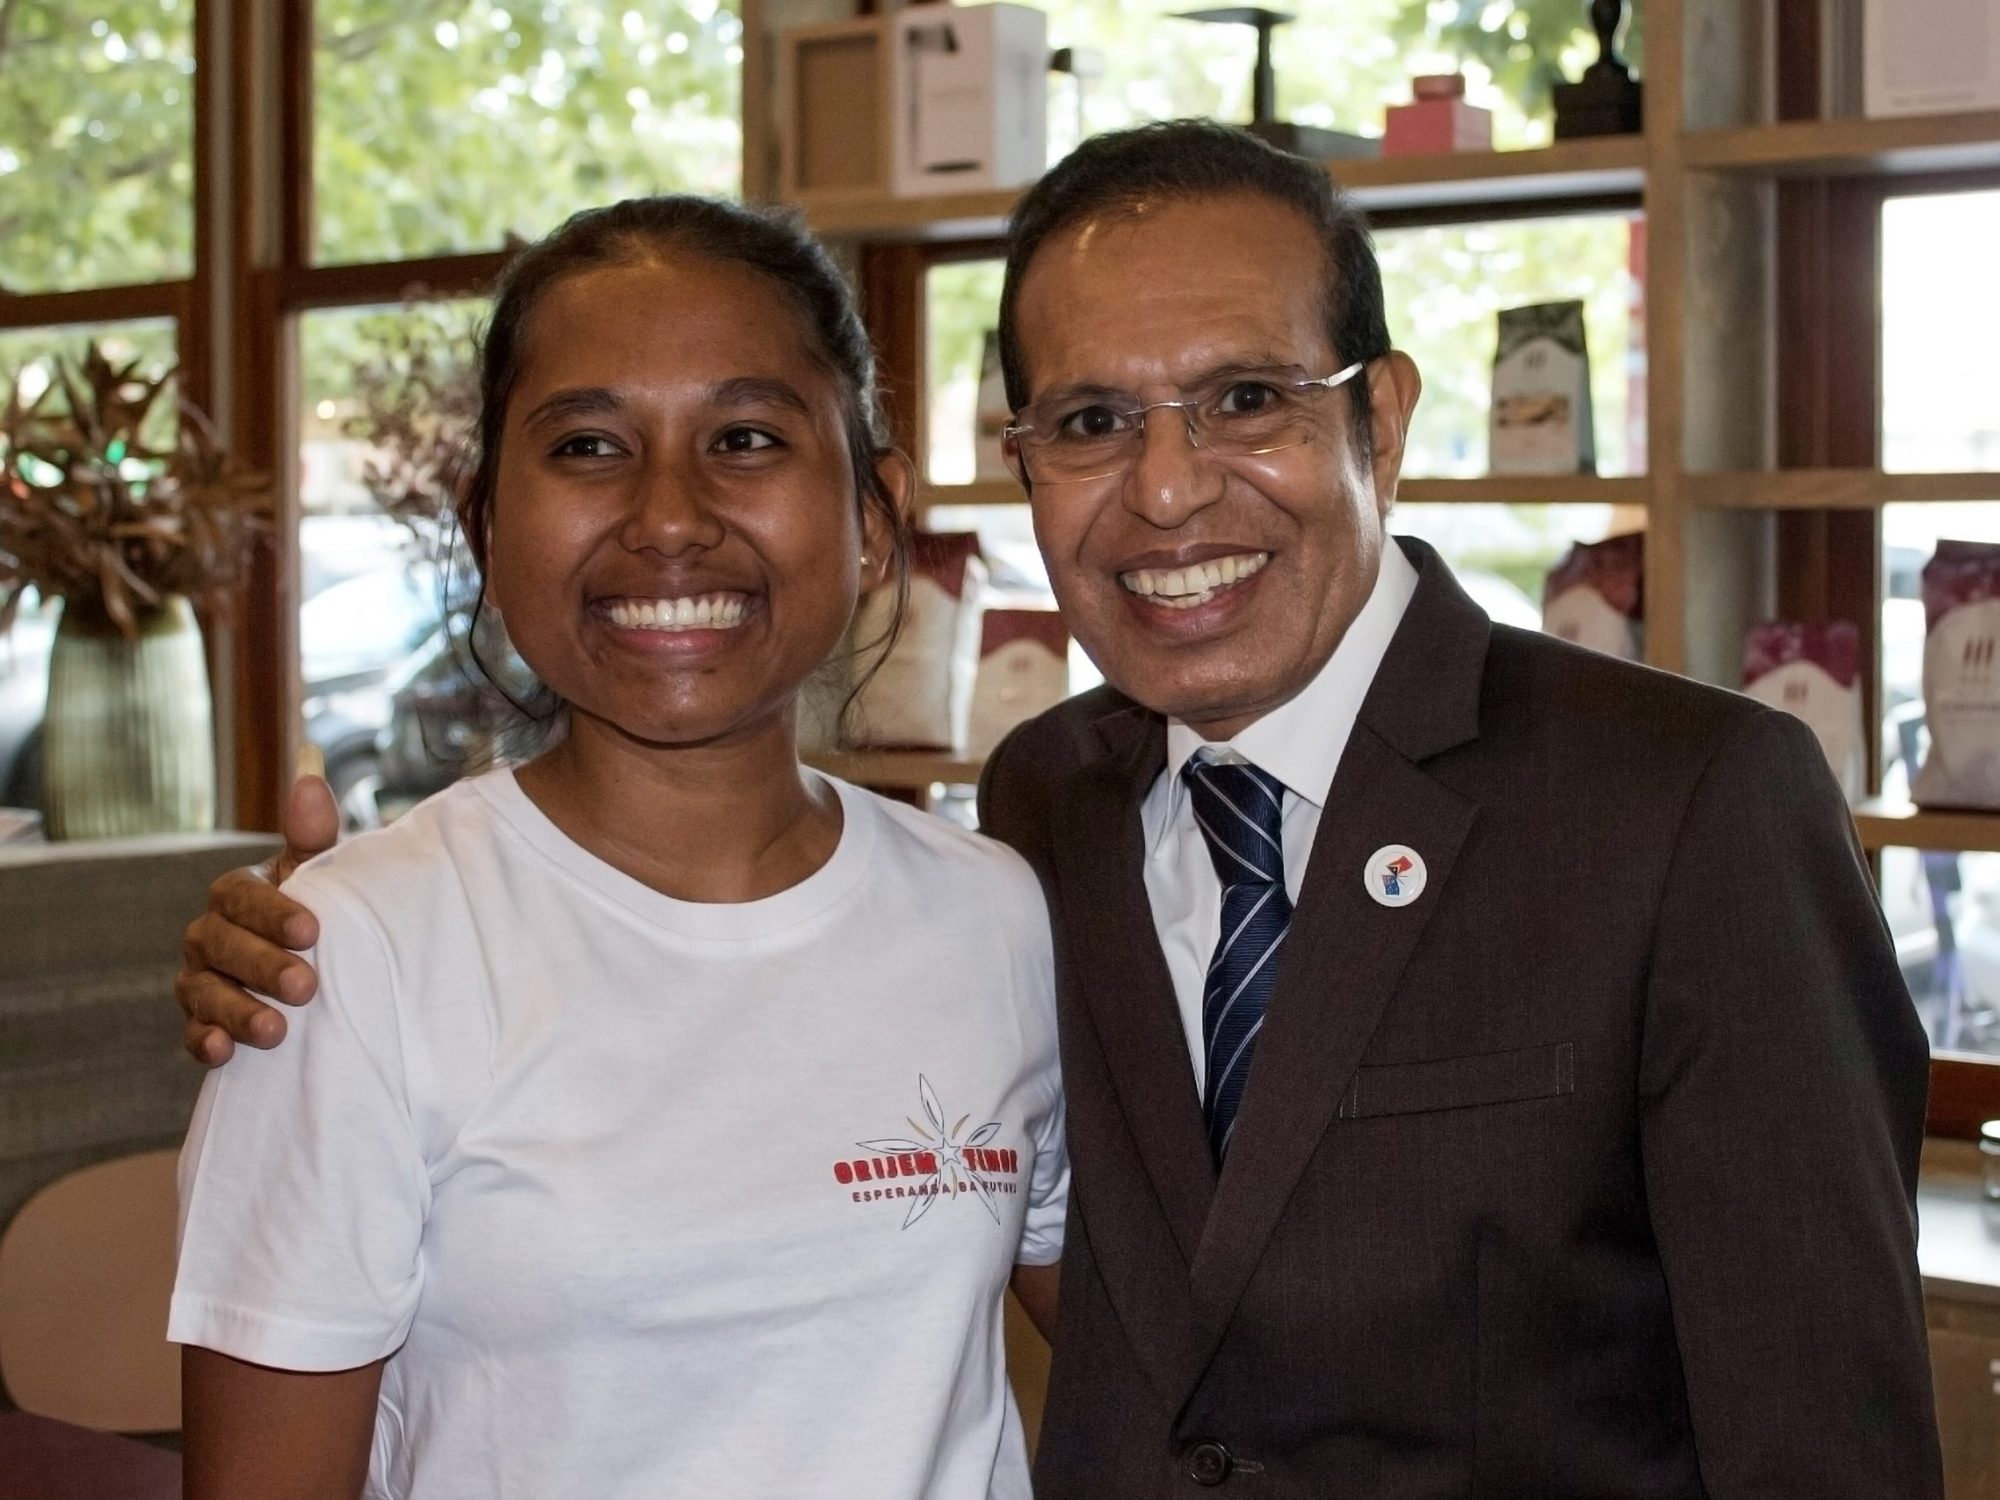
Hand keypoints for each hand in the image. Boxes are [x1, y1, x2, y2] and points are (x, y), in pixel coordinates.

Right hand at [177, 776, 339, 1065]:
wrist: (327, 970)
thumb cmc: (323, 912)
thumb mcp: (324, 873)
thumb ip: (313, 832)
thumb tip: (309, 769)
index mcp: (237, 893)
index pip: (240, 896)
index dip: (272, 913)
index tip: (312, 930)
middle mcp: (210, 934)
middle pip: (221, 946)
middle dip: (261, 966)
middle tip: (306, 986)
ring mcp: (201, 979)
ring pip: (203, 993)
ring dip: (237, 1011)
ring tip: (276, 1031)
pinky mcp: (204, 1022)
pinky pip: (193, 1033)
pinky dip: (205, 1042)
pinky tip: (223, 1053)